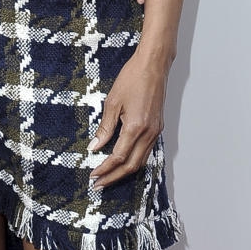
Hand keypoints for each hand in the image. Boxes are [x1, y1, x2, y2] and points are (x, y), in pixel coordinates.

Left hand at [89, 53, 166, 188]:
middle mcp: (149, 133)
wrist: (153, 65)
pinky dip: (133, 160)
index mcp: (136, 127)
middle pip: (131, 165)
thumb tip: (95, 147)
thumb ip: (104, 128)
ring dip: (124, 171)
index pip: (118, 157)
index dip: (105, 169)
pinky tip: (122, 162)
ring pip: (141, 161)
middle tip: (98, 184)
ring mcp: (156, 131)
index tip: (93, 175)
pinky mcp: (157, 128)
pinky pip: (146, 151)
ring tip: (107, 176)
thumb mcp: (112, 102)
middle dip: (114, 177)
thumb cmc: (132, 78)